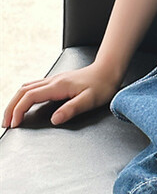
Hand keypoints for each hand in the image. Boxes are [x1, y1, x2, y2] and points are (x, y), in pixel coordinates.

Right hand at [2, 60, 120, 128]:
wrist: (108, 70)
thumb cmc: (102, 85)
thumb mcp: (90, 100)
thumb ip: (72, 109)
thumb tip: (55, 119)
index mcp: (58, 86)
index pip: (30, 97)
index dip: (19, 110)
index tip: (14, 124)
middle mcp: (52, 81)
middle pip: (22, 91)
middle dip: (11, 107)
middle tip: (5, 123)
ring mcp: (53, 80)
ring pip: (26, 88)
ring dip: (15, 101)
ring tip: (10, 116)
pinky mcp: (56, 81)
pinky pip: (33, 86)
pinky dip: (23, 96)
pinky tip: (24, 104)